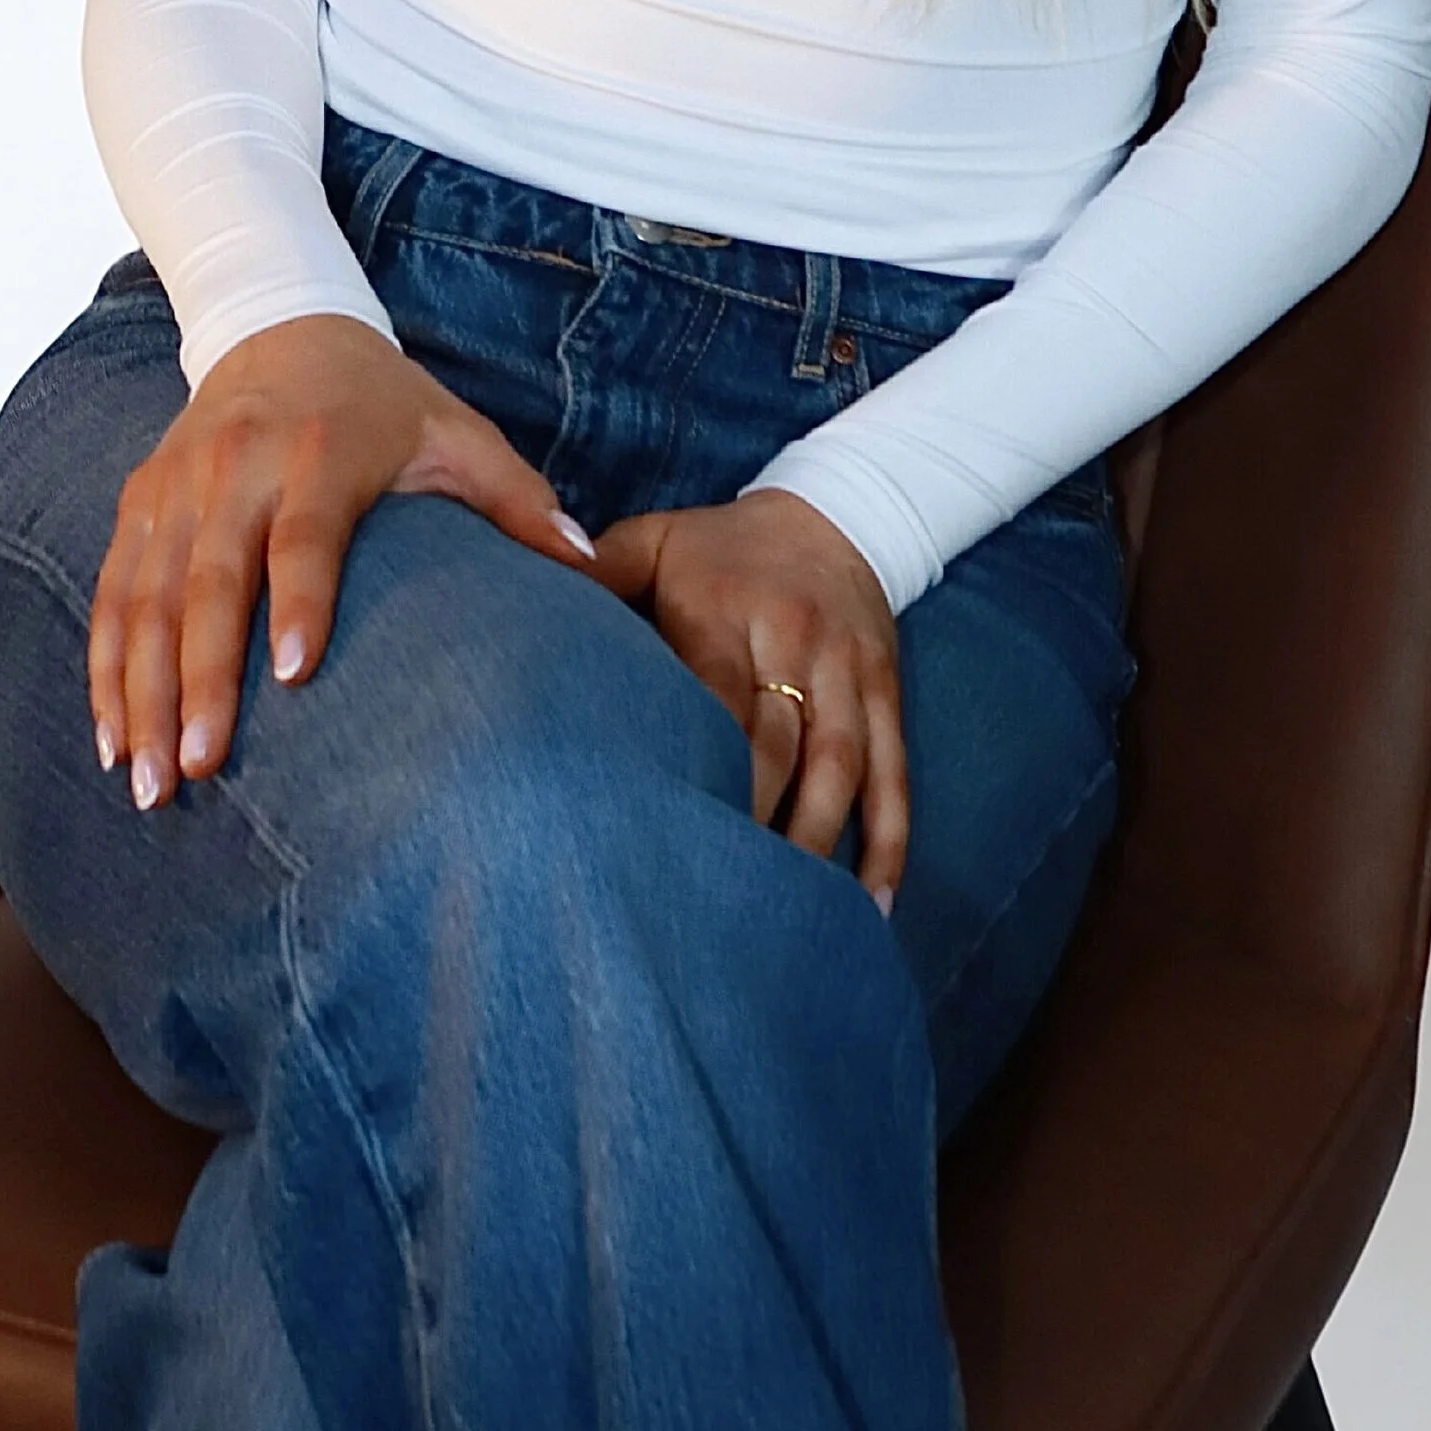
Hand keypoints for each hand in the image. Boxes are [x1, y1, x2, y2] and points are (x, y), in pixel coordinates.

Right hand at [89, 312, 593, 809]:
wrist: (282, 326)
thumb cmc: (383, 402)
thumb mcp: (456, 432)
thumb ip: (517, 499)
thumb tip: (587, 563)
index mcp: (322, 450)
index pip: (306, 533)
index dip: (298, 600)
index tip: (293, 676)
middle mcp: (238, 464)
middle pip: (209, 578)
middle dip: (198, 680)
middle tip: (198, 771)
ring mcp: (178, 484)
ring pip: (146, 596)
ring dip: (139, 691)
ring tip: (145, 779)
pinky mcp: (139, 501)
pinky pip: (112, 591)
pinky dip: (105, 666)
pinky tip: (111, 737)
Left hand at [593, 491, 905, 908]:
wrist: (837, 511)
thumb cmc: (721, 546)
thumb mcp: (656, 539)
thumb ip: (598, 573)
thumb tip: (537, 591)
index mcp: (728, 610)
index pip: (717, 698)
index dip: (701, 765)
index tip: (666, 833)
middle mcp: (795, 641)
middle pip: (782, 744)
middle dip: (753, 820)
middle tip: (716, 899)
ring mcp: (849, 673)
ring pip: (841, 767)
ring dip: (818, 843)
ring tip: (789, 919)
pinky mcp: (886, 696)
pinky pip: (894, 774)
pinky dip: (888, 842)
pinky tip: (873, 906)